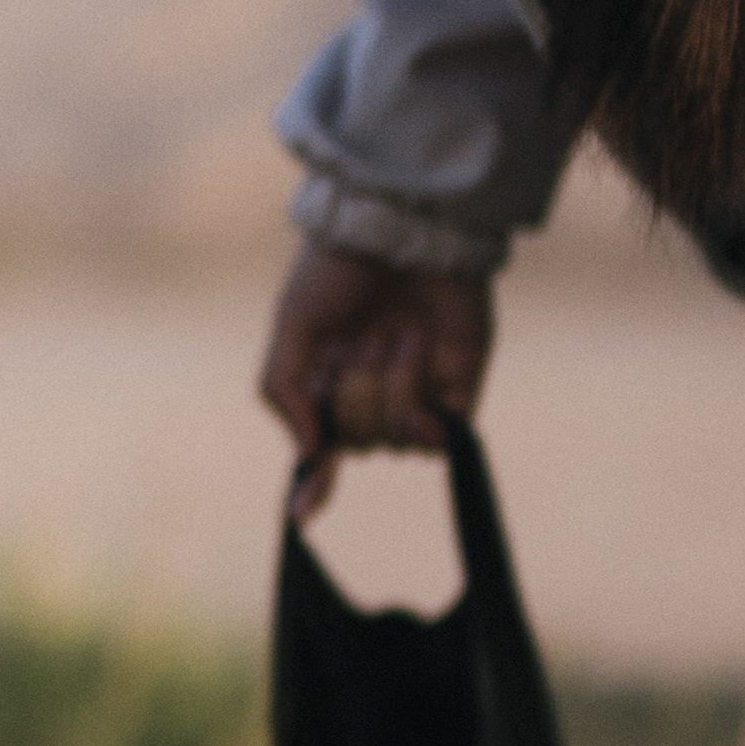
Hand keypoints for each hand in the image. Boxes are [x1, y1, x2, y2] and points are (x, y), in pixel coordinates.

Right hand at [257, 245, 494, 512]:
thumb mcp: (293, 327)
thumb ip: (286, 391)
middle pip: (356, 442)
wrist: (405, 230)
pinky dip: (425, 421)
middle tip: (365, 344)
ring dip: (392, 390)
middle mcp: (370, 391)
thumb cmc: (340, 270)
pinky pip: (439, 439)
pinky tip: (422, 384)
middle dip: (356, 399)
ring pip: (394, 440)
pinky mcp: (458, 387)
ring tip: (401, 336)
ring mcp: (416, 391)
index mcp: (326, 379)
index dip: (312, 481)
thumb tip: (309, 454)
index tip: (300, 515)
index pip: (320, 446)